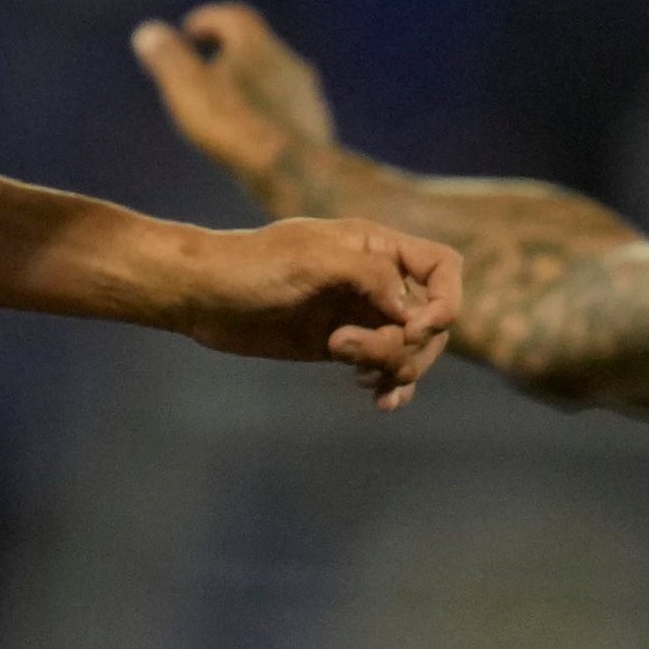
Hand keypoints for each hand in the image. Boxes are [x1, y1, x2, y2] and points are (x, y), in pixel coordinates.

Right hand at [129, 0, 336, 199]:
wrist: (297, 174)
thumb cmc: (236, 127)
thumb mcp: (188, 88)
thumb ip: (168, 58)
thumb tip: (148, 33)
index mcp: (258, 43)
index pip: (232, 17)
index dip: (207, 21)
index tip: (188, 34)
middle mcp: (289, 60)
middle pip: (255, 47)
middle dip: (227, 53)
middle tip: (201, 68)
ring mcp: (307, 95)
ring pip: (273, 79)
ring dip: (248, 84)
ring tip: (223, 104)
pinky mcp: (316, 127)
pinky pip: (285, 111)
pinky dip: (265, 113)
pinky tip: (251, 134)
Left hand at [152, 219, 459, 407]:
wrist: (203, 296)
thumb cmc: (252, 267)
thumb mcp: (312, 260)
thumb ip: (369, 276)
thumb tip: (414, 313)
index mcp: (376, 247)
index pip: (443, 267)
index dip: (445, 300)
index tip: (415, 327)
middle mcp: (375, 280)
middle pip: (430, 319)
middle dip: (402, 343)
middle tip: (347, 349)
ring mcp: (359, 314)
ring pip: (409, 348)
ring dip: (392, 366)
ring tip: (349, 369)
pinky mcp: (339, 345)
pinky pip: (383, 368)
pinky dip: (390, 386)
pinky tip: (380, 402)